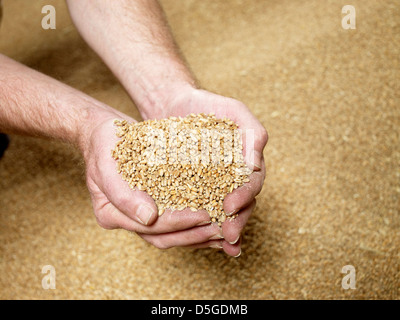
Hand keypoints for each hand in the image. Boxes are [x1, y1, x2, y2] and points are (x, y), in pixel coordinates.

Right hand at [82, 115, 224, 250]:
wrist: (104, 132)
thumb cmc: (104, 144)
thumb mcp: (107, 164)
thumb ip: (123, 194)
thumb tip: (148, 218)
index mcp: (111, 214)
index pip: (150, 228)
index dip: (179, 223)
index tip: (204, 215)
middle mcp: (127, 219)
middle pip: (164, 237)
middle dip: (194, 235)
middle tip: (221, 229)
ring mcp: (140, 215)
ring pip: (172, 234)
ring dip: (198, 234)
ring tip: (224, 229)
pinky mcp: (153, 205)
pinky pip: (176, 219)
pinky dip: (195, 222)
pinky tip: (215, 217)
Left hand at [144, 88, 268, 256]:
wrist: (175, 105)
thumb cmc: (208, 105)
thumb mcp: (234, 111)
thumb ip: (253, 132)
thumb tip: (256, 163)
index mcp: (246, 164)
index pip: (252, 184)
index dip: (244, 197)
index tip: (230, 206)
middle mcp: (232, 178)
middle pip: (240, 205)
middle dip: (236, 221)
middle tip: (228, 236)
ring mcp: (212, 185)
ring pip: (221, 211)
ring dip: (221, 229)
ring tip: (219, 244)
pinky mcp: (191, 188)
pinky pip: (197, 207)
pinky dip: (200, 223)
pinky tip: (196, 236)